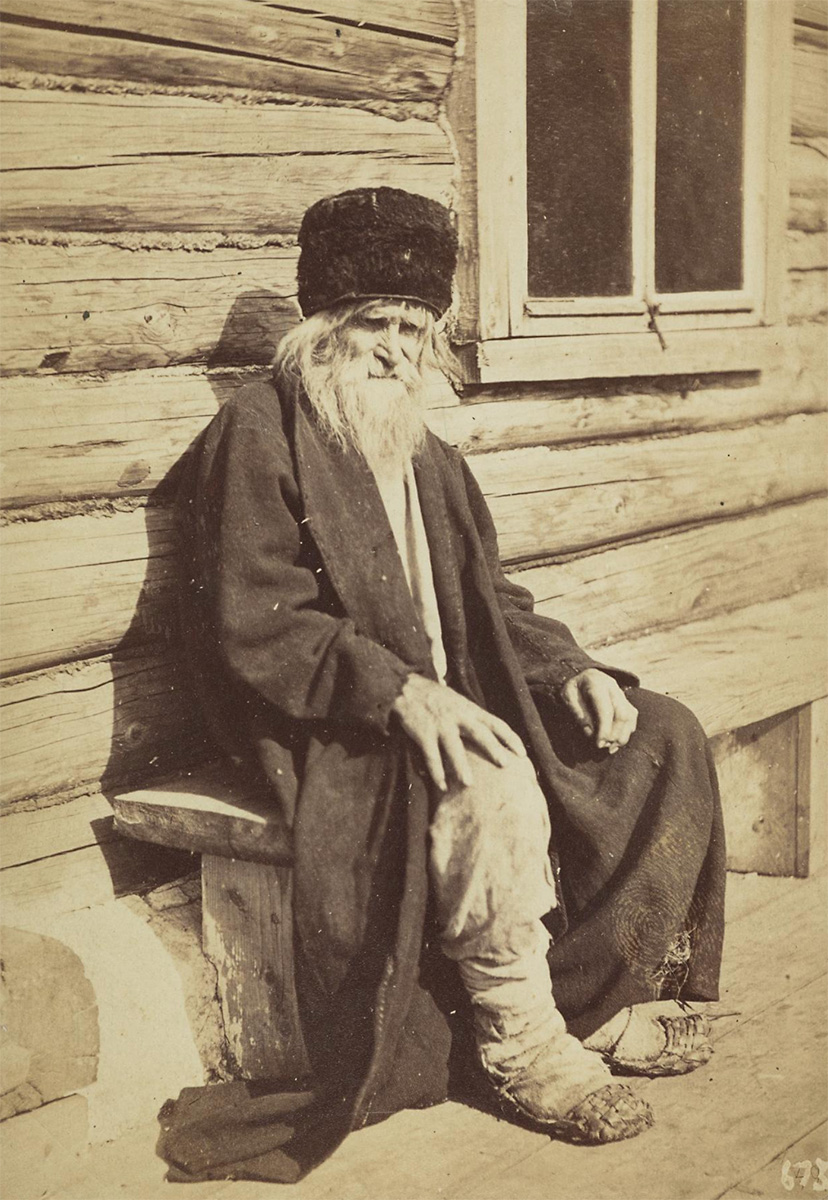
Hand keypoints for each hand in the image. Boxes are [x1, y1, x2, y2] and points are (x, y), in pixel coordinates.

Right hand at [391, 674, 525, 790]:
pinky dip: (436, 772)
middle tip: (505, 765)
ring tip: (469, 784)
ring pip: (454, 748)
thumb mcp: (459, 701)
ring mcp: (440, 725)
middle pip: (479, 733)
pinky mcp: (423, 733)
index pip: (496, 723)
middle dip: (493, 748)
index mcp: (470, 709)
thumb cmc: (435, 696)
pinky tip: (442, 786)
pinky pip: (431, 756)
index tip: (522, 753)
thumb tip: (491, 733)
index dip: (510, 738)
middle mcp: (458, 716)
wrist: (406, 687)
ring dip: (461, 766)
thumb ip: (473, 716)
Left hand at [561, 669, 637, 753]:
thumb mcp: (567, 696)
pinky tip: (617, 741)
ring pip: (630, 716)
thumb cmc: (573, 689)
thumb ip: (577, 713)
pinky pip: (632, 717)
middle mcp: (613, 687)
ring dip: (623, 735)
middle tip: (604, 748)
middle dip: (615, 734)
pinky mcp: (625, 701)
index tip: (599, 744)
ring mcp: (621, 694)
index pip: (606, 709)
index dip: (604, 729)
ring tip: (611, 748)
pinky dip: (627, 731)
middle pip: (622, 714)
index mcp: (596, 683)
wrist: (583, 676)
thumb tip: (590, 733)